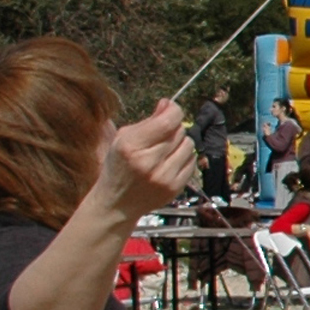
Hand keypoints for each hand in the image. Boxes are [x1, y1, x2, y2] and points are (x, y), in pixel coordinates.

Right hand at [91, 102, 196, 220]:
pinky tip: (171, 162)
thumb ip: (147, 121)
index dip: (173, 110)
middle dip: (173, 128)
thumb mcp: (123, 139)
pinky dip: (184, 158)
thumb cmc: (119, 167)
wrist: (117, 204)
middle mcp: (148, 162)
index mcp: (131, 146)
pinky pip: (192, 162)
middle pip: (179, 132)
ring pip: (189, 145)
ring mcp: (164, 177)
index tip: (169, 108)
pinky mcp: (175, 188)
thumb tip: (168, 104)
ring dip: (180, 143)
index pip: (168, 121)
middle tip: (161, 135)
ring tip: (166, 149)